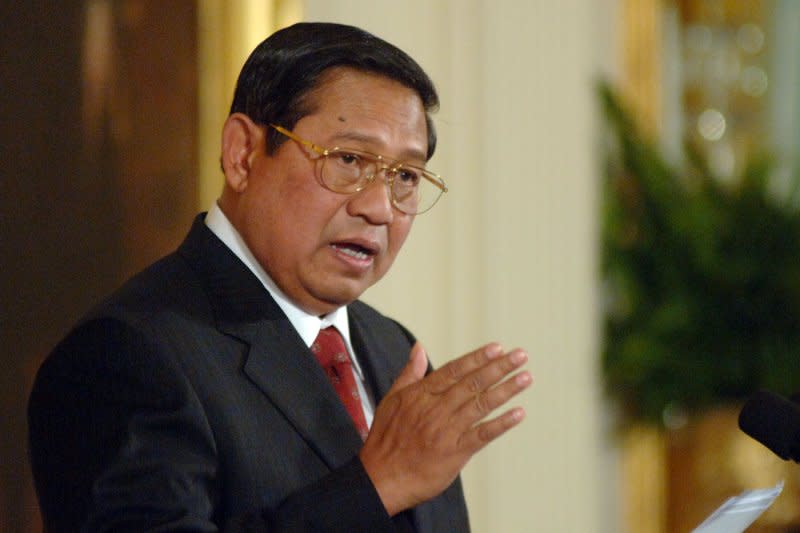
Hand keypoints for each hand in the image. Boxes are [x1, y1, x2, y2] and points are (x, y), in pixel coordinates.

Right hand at [359, 342, 530, 514]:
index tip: (497, 348)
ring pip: (480, 404)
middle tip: (520, 356)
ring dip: (506, 390)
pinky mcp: (455, 452)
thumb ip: (409, 373)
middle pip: (472, 383)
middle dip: (499, 368)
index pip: (454, 370)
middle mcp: (436, 409)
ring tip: (525, 377)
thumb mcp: (391, 400)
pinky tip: (518, 414)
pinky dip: (501, 424)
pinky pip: (482, 435)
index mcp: (421, 395)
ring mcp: (447, 430)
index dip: (477, 358)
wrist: (380, 479)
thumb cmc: (385, 440)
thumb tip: (418, 348)